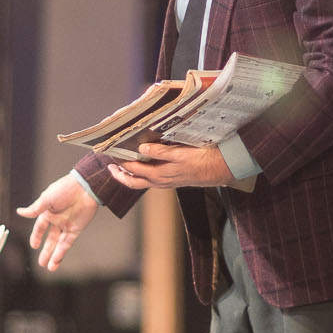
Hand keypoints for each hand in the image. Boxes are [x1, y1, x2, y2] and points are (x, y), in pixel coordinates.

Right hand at [18, 173, 98, 271]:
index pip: (40, 227)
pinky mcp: (76, 229)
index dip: (36, 236)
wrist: (85, 187)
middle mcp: (57, 220)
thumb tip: (19, 212)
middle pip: (50, 239)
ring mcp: (67, 225)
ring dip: (53, 255)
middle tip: (40, 263)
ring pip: (58, 244)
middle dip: (45, 251)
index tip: (33, 246)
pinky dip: (62, 252)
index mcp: (48, 212)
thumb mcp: (46, 199)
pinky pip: (67, 243)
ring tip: (49, 267)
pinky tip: (56, 260)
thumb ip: (34, 209)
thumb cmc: (65, 189)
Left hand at [108, 143, 229, 190]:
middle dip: (120, 175)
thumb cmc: (203, 160)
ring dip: (131, 175)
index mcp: (160, 175)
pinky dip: (143, 175)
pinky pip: (152, 180)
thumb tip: (141, 150)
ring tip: (123, 166)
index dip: (120, 164)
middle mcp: (161, 181)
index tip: (110, 155)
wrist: (221, 169)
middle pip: (134, 182)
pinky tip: (145, 165)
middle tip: (110, 166)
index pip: (133, 171)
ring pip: (143, 182)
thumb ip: (161, 152)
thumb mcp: (181, 153)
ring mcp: (167, 182)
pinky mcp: (173, 179)